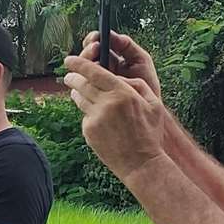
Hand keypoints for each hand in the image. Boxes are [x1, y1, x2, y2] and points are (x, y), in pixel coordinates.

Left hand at [64, 53, 168, 177]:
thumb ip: (138, 86)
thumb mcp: (153, 105)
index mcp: (122, 92)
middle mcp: (106, 103)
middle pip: (81, 84)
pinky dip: (88, 113)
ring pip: (79, 99)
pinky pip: (85, 116)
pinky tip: (97, 118)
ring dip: (77, 93)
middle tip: (69, 75)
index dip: (78, 64)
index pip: (93, 72)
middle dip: (72, 77)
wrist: (141, 163)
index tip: (69, 59)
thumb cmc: (149, 133)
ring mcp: (95, 118)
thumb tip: (120, 76)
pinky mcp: (89, 131)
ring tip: (79, 92)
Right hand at [81, 30, 162, 100]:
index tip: (97, 38)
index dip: (94, 39)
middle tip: (96, 48)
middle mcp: (99, 69)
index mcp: (110, 58)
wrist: (147, 113)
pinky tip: (88, 79)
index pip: (95, 44)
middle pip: (86, 55)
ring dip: (85, 63)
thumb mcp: (141, 62)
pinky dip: (82, 81)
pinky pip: (79, 87)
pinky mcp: (89, 97)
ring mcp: (93, 83)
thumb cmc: (147, 86)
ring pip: (80, 70)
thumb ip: (128, 46)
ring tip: (95, 63)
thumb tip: (112, 35)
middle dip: (89, 50)